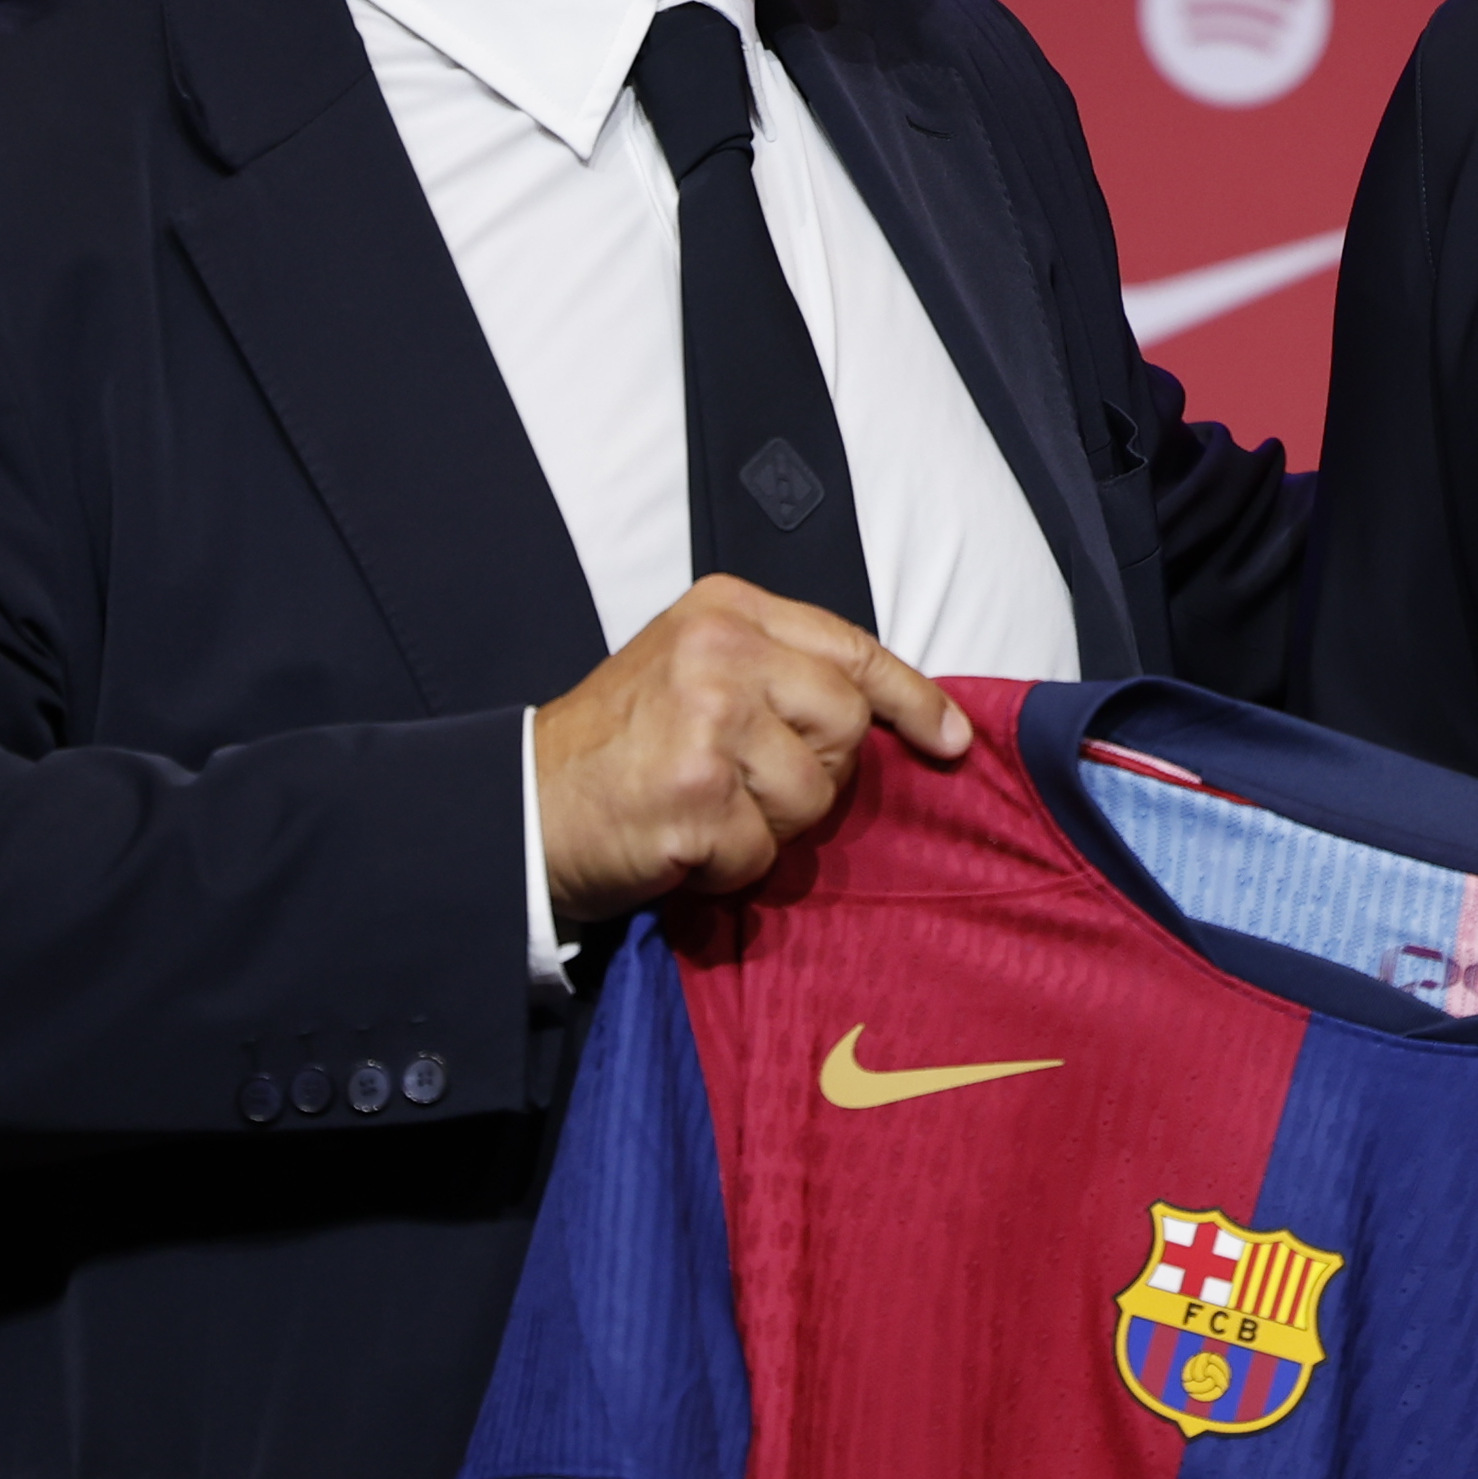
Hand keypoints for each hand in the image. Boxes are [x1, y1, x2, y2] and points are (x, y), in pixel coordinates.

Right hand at [533, 576, 967, 927]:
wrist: (526, 804)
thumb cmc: (616, 746)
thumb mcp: (693, 669)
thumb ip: (777, 672)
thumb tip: (884, 716)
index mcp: (726, 610)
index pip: (851, 647)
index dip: (912, 698)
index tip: (951, 740)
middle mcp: (720, 652)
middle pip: (845, 725)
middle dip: (815, 774)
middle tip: (748, 785)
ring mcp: (708, 722)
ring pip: (813, 797)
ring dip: (768, 827)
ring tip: (705, 811)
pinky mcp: (695, 797)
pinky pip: (763, 852)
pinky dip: (730, 868)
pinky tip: (682, 844)